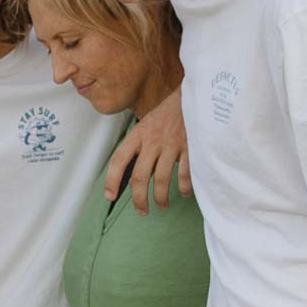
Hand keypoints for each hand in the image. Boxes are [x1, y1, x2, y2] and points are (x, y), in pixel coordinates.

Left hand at [104, 88, 189, 213]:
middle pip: (139, 177)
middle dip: (138, 199)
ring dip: (160, 198)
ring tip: (162, 205)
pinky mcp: (191, 147)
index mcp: (138, 134)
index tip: (110, 196)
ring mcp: (172, 144)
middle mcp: (153, 140)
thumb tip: (133, 177)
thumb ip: (139, 147)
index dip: (111, 181)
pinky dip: (184, 188)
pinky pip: (185, 175)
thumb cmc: (168, 114)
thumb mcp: (147, 124)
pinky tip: (184, 192)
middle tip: (141, 210)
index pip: (118, 160)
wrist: (196, 95)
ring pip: (161, 180)